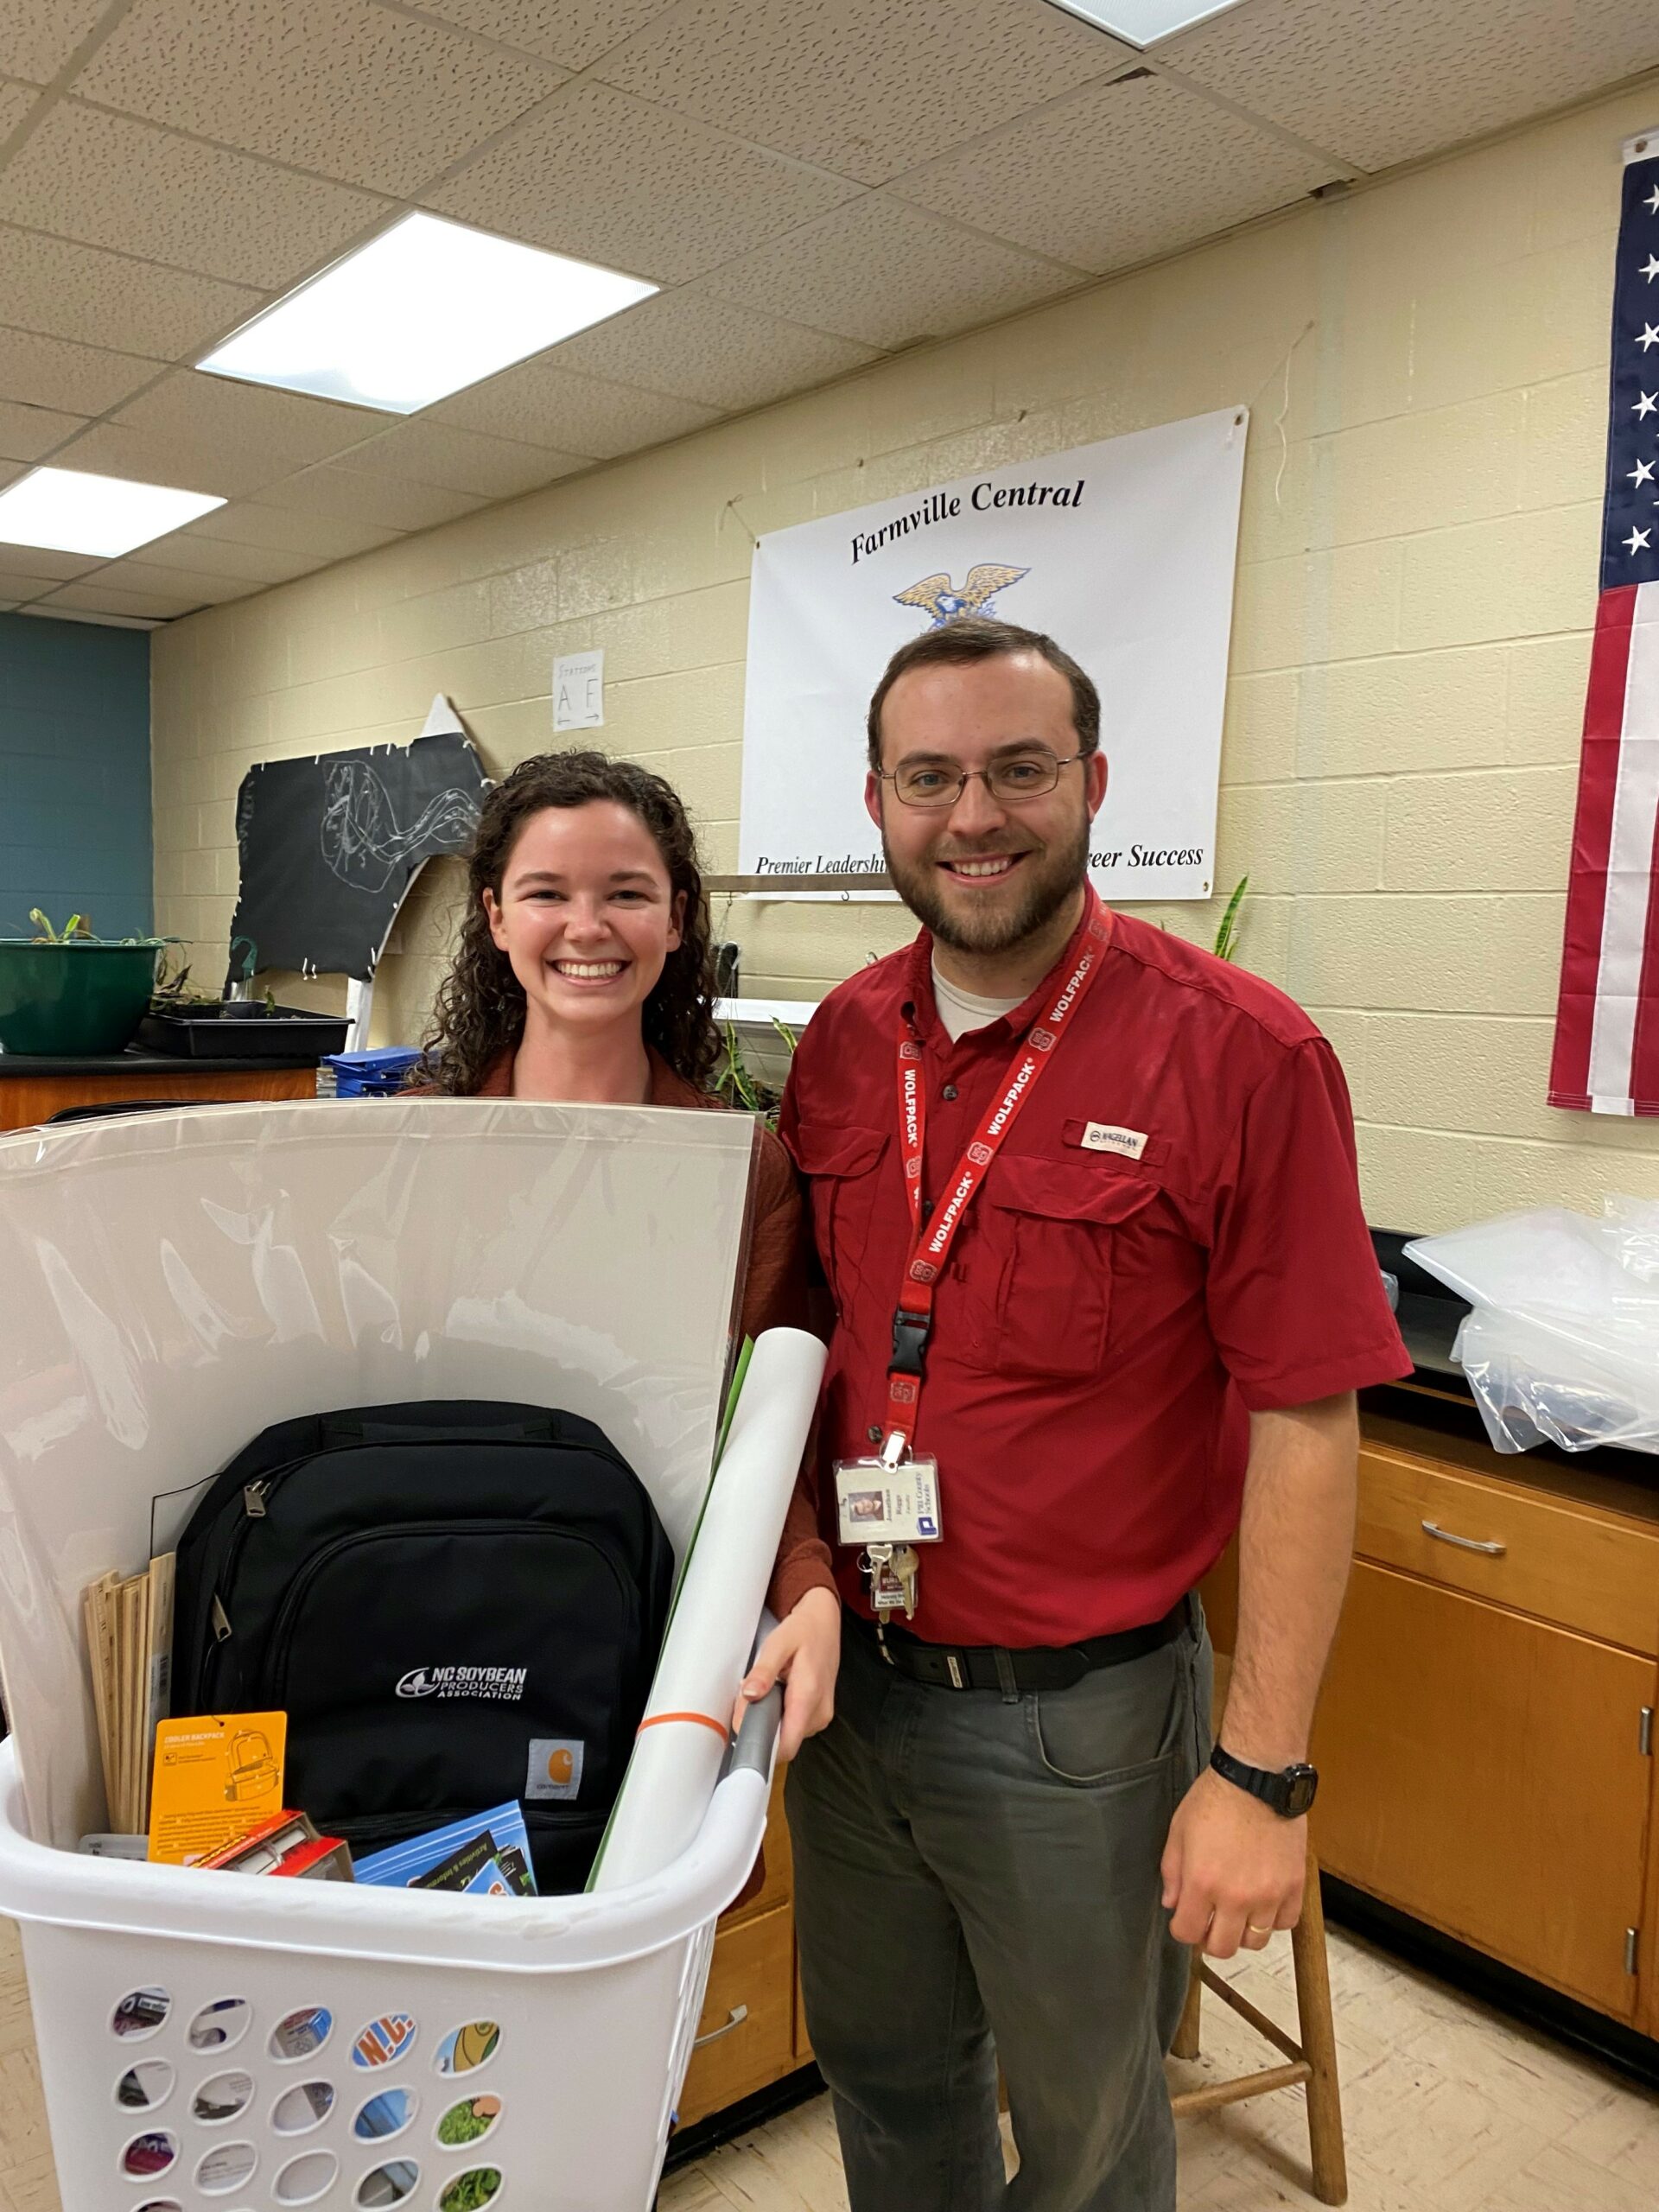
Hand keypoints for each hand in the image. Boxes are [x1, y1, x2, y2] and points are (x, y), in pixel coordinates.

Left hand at [731, 1587, 839, 1760]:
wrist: (824, 1622)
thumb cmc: (803, 1631)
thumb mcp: (778, 1643)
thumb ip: (763, 1671)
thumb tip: (750, 1694)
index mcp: (808, 1697)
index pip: (786, 1746)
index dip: (762, 1745)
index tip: (744, 1732)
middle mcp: (819, 1713)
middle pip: (783, 1741)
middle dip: (762, 1726)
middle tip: (752, 1697)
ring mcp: (822, 1716)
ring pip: (788, 1735)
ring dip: (771, 1720)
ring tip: (768, 1690)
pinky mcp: (819, 1715)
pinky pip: (795, 1727)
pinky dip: (781, 1715)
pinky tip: (779, 1693)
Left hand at [1160, 1766, 1306, 1957]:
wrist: (1257, 1779)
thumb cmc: (1215, 1799)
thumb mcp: (1179, 1830)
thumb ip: (1171, 1872)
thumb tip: (1171, 1903)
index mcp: (1202, 1883)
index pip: (1187, 1933)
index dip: (1183, 1928)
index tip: (1185, 1918)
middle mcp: (1235, 1897)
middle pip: (1223, 1948)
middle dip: (1211, 1937)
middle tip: (1211, 1920)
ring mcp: (1268, 1895)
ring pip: (1255, 1941)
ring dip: (1243, 1931)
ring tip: (1238, 1910)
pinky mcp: (1293, 1886)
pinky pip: (1285, 1923)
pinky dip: (1274, 1918)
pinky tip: (1264, 1901)